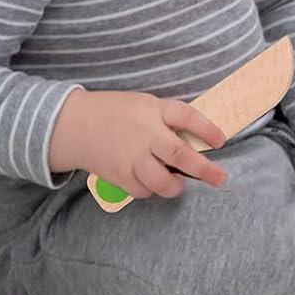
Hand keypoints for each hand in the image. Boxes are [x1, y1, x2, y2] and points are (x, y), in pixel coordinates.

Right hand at [50, 89, 226, 200]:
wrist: (74, 124)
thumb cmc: (117, 112)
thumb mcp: (145, 104)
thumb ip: (169, 119)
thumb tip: (199, 141)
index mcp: (153, 109)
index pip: (186, 116)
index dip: (207, 130)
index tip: (221, 141)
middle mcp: (144, 133)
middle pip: (179, 155)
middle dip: (204, 169)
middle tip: (220, 178)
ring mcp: (130, 156)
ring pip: (161, 181)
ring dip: (175, 186)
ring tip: (179, 183)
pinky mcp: (118, 174)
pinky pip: (143, 191)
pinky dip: (152, 190)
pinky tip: (152, 182)